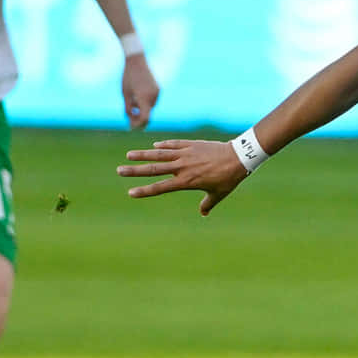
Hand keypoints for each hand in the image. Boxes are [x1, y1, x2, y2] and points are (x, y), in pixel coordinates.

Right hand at [118, 139, 248, 215]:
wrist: (238, 157)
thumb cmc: (228, 178)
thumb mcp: (218, 194)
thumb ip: (208, 204)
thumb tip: (203, 213)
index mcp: (186, 181)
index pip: (160, 187)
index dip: (144, 190)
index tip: (130, 192)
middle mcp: (182, 167)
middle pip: (154, 169)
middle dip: (135, 171)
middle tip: (119, 170)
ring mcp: (185, 154)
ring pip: (160, 153)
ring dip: (143, 154)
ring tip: (129, 155)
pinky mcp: (191, 144)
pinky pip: (174, 144)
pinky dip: (163, 144)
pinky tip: (154, 145)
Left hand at [122, 55, 158, 129]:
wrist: (136, 61)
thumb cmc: (127, 78)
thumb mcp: (125, 95)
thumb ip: (128, 109)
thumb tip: (131, 122)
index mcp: (143, 97)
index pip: (144, 118)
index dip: (138, 125)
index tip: (131, 127)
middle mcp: (153, 96)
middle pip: (147, 114)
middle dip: (138, 118)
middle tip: (129, 120)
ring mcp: (157, 93)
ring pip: (150, 108)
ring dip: (141, 109)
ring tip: (131, 101)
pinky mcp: (158, 90)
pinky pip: (152, 101)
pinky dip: (145, 103)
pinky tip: (137, 96)